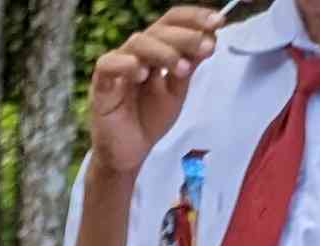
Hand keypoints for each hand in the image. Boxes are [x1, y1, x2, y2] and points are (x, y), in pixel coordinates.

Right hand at [87, 5, 221, 178]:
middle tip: (206, 48)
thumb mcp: (178, 89)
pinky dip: (127, 65)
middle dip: (186, 36)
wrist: (131, 153)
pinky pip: (109, 64)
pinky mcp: (101, 84)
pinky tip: (142, 75)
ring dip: (164, 52)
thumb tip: (210, 38)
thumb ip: (190, 64)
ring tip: (181, 69)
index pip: (173, 21)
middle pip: (159, 29)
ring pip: (138, 42)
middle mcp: (137, 52)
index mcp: (156, 48)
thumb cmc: (149, 120)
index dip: (195, 17)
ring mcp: (118, 65)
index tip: (218, 23)